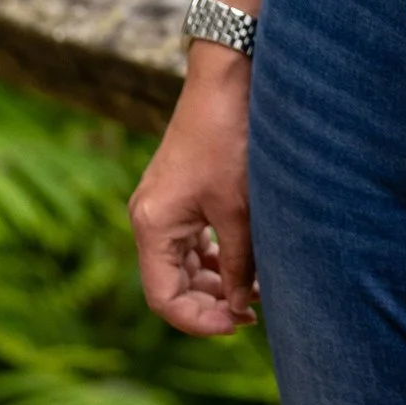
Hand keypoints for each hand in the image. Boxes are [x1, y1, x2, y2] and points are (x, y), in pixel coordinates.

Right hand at [129, 54, 257, 335]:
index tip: (239, 325)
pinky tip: (246, 263)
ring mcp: (163, 206)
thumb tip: (242, 309)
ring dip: (216, 282)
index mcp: (152, 225)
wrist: (227, 79)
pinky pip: (191, 242)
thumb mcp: (239, 210)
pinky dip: (215, 257)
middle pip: (171, 285)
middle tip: (254, 312)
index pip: (165, 299)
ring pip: (183, 265)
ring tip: (256, 290)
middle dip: (211, 303)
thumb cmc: (230, 140)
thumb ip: (239, 264)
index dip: (200, 321)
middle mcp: (149, 218)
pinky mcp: (180, 194)